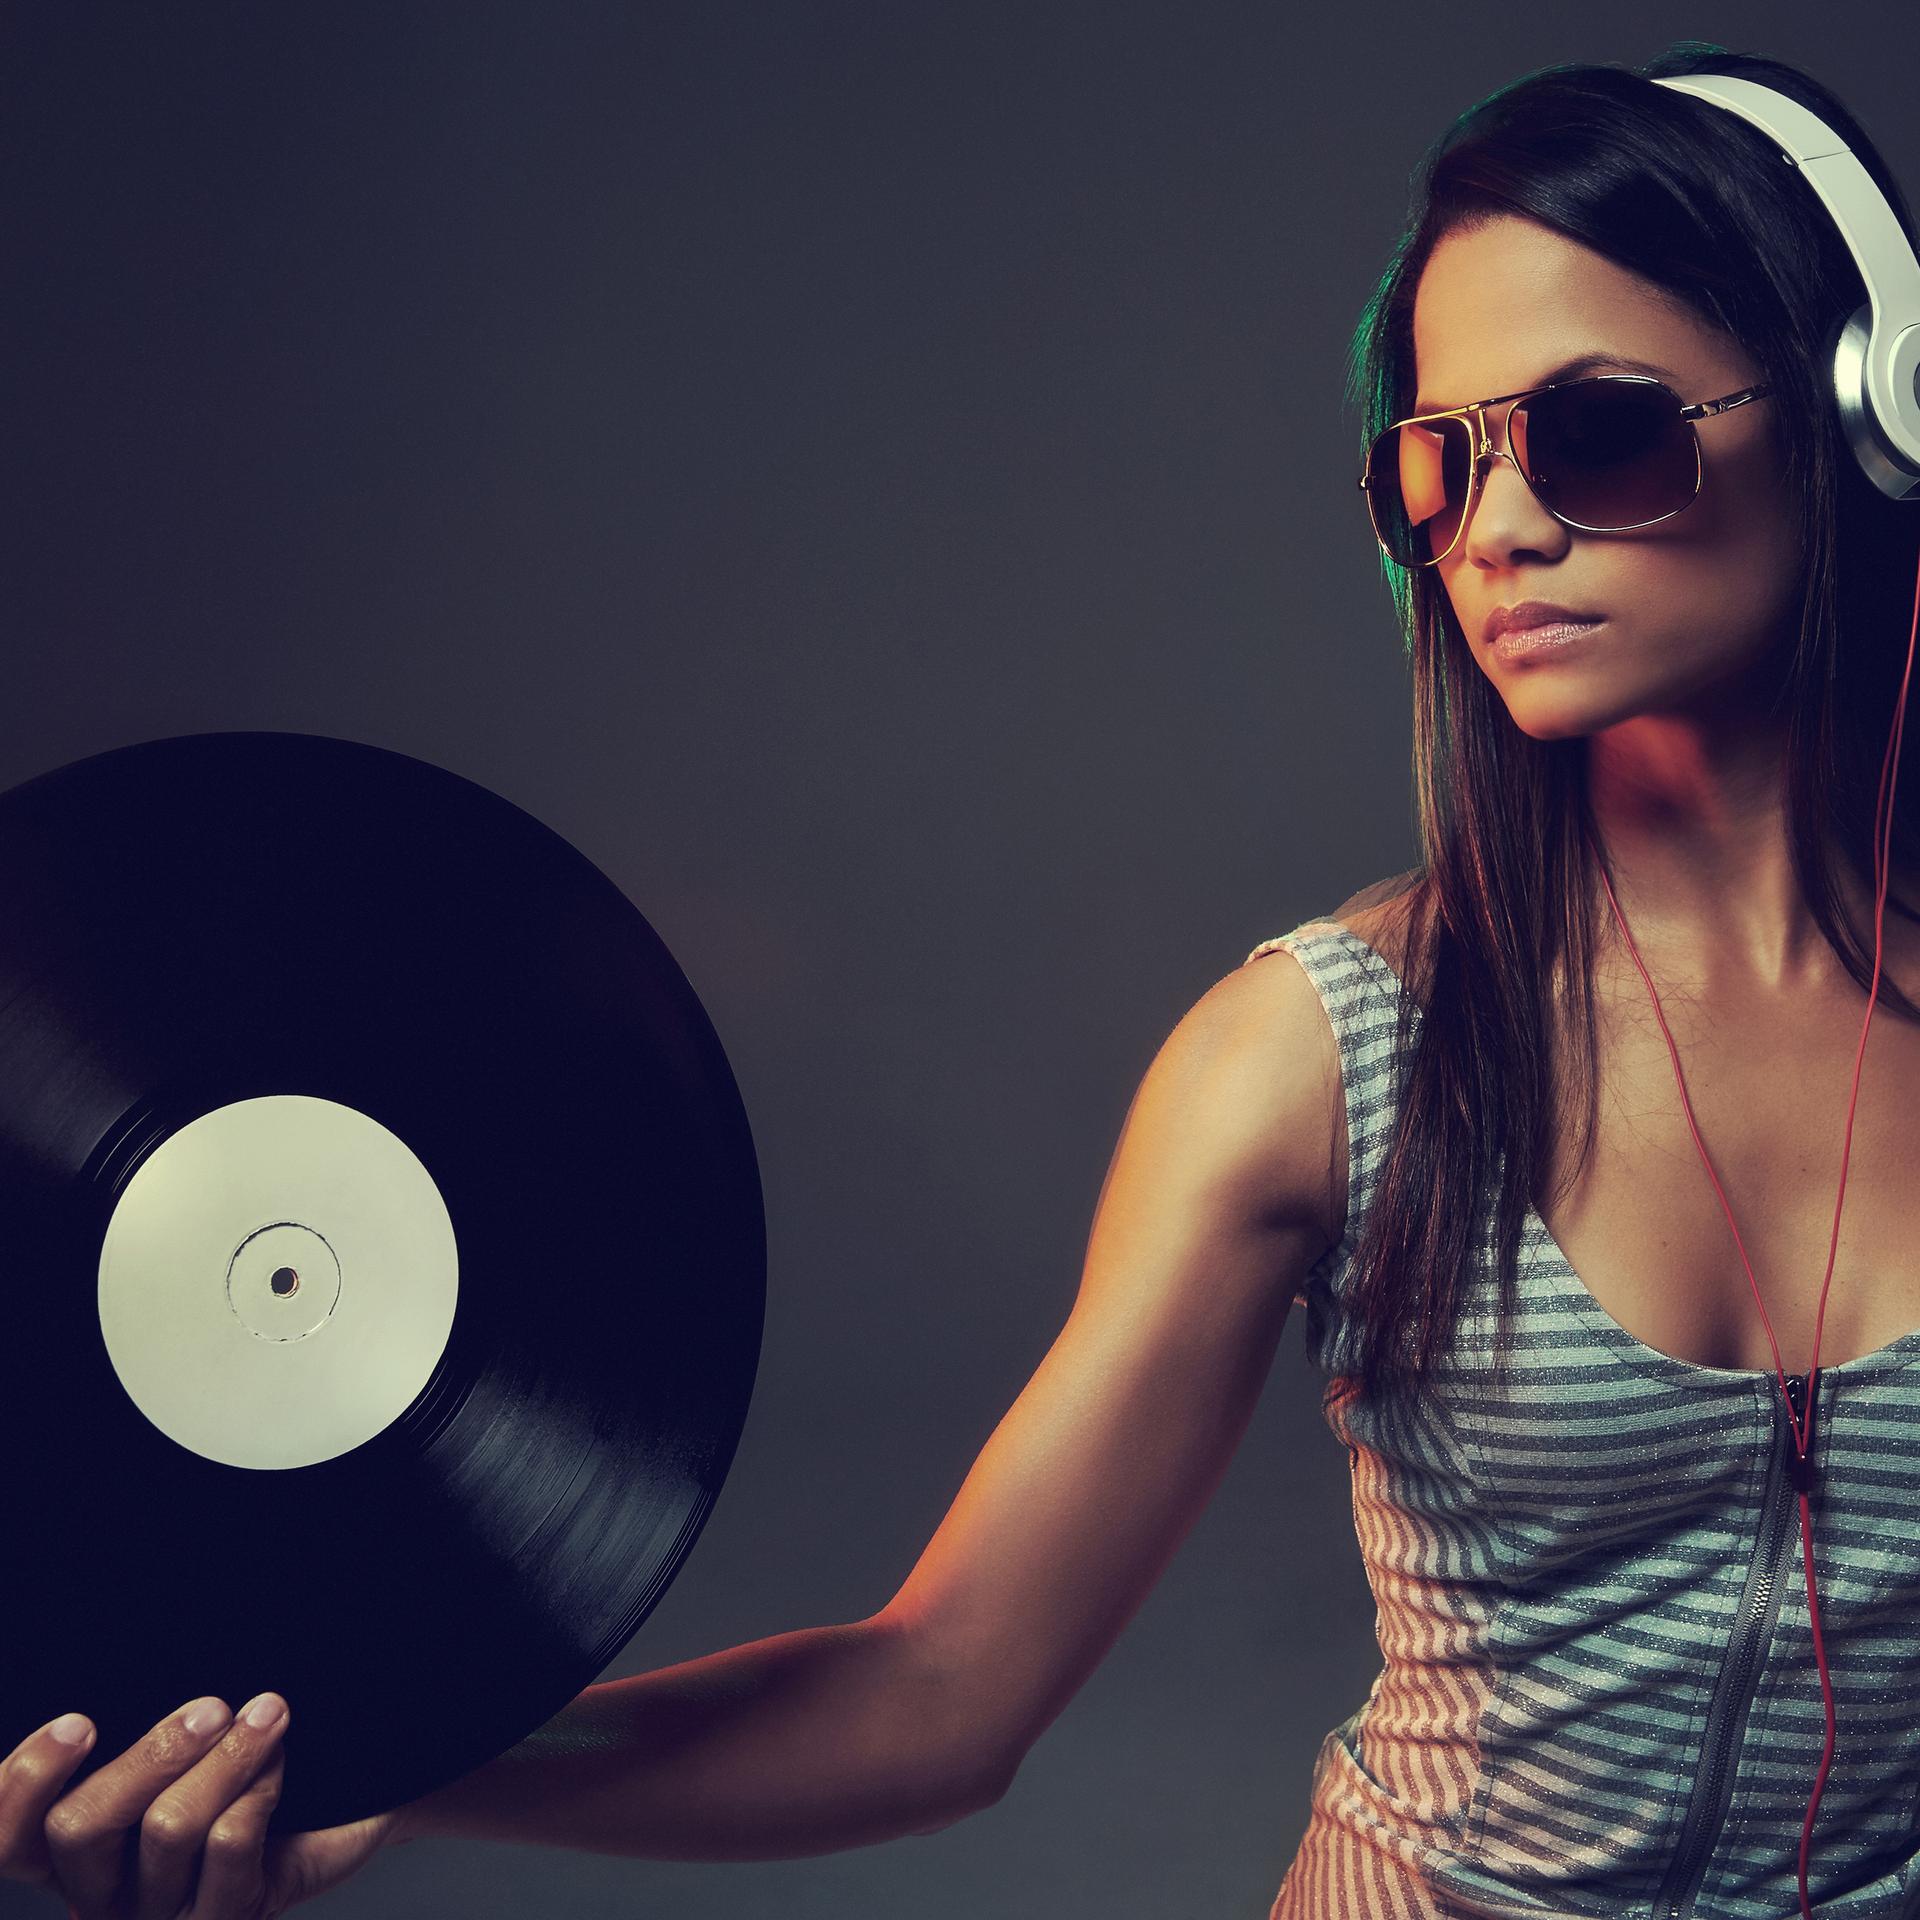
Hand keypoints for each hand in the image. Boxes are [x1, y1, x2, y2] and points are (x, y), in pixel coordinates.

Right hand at [1, 1695, 403, 1917]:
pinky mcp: (228, 1915)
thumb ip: (146, 1737)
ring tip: (266, 1715)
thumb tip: (125, 1662)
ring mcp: (164, 1914)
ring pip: (165, 1829)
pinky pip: (229, 1844)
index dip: (21, 1787)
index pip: (13, 1841)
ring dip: (225, 1758)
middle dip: (147, 1755)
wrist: (342, 1817)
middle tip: (209, 1710)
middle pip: (79, 1829)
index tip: (78, 1724)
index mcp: (78, 1854)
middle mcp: (106, 1894)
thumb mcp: (185, 1753)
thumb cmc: (246, 1777)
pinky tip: (279, 1764)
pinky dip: (259, 1788)